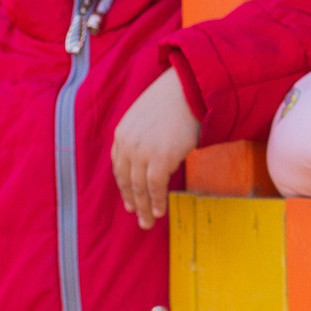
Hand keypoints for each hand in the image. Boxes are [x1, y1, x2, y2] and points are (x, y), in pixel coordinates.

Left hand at [112, 69, 200, 227]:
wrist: (191, 89)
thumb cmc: (177, 98)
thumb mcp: (149, 115)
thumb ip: (145, 134)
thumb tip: (156, 148)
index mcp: (122, 133)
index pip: (119, 166)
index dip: (124, 185)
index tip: (130, 199)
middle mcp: (127, 144)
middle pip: (126, 180)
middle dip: (132, 201)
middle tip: (137, 216)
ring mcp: (142, 152)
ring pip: (139, 188)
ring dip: (144, 207)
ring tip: (148, 221)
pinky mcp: (160, 159)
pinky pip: (155, 187)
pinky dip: (156, 201)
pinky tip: (159, 212)